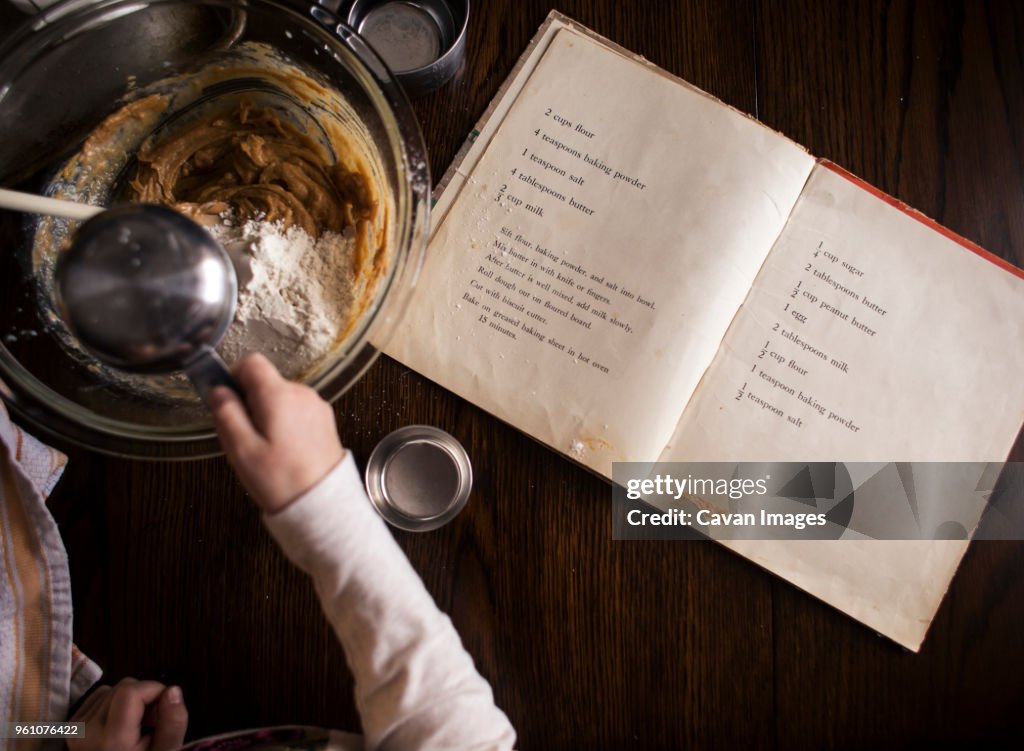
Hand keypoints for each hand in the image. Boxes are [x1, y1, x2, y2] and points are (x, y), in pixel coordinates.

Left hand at [69, 678, 187, 750]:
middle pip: (123, 687)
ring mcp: (75, 728)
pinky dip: (114, 703)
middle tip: (151, 722)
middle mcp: (87, 731)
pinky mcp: (71, 725)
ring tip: (134, 725)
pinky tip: (119, 724)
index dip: (154, 690)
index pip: (131, 691)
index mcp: (111, 740)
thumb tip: (172, 690)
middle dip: (144, 696)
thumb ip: (173, 723)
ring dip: (129, 700)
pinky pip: (98, 697)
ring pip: (111, 689)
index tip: (163, 709)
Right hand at [210, 353, 344, 512]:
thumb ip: (226, 414)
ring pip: (281, 396)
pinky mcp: (324, 420)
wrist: (323, 502)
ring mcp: (316, 406)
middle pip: (266, 381)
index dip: (234, 376)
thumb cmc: (281, 480)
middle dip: (250, 401)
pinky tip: (284, 450)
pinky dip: (285, 422)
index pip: (252, 362)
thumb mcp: (241, 450)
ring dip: (268, 413)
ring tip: (266, 448)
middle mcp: (301, 394)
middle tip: (246, 435)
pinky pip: (296, 410)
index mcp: (279, 396)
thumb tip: (218, 391)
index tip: (229, 400)